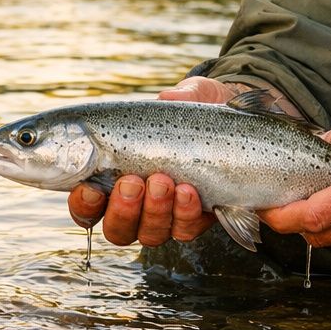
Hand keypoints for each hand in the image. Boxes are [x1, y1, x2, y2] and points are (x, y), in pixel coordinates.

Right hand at [63, 77, 235, 245]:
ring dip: (154, 211)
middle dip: (122, 210)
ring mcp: (168, 216)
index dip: (83, 204)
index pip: (88, 203)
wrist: (246, 127)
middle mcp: (139, 204)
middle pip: (117, 229)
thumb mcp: (189, 95)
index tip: (89, 188)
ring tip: (163, 181)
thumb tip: (167, 99)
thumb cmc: (202, 112)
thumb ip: (177, 97)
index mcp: (117, 174)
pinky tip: (189, 191)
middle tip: (133, 182)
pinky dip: (185, 213)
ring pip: (150, 234)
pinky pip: (185, 230)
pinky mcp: (198, 220)